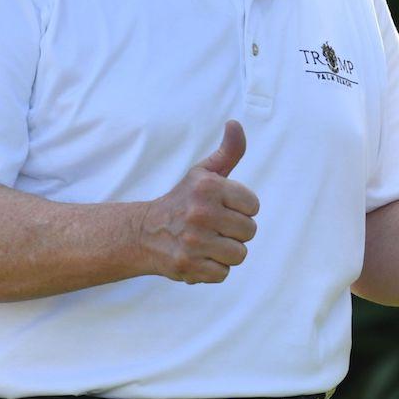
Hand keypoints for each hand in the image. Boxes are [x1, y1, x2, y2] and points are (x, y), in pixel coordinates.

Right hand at [141, 120, 260, 283]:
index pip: (254, 206)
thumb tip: (235, 124)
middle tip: (213, 227)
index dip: (242, 209)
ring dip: (226, 252)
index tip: (223, 208)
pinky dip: (213, 269)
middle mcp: (200, 213)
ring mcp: (194, 242)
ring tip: (208, 242)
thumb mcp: (203, 173)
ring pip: (239, 254)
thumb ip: (228, 151)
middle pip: (250, 232)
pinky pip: (223, 274)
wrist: (144, 233)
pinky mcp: (188, 266)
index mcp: (208, 187)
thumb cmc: (182, 200)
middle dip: (235, 231)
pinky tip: (199, 257)